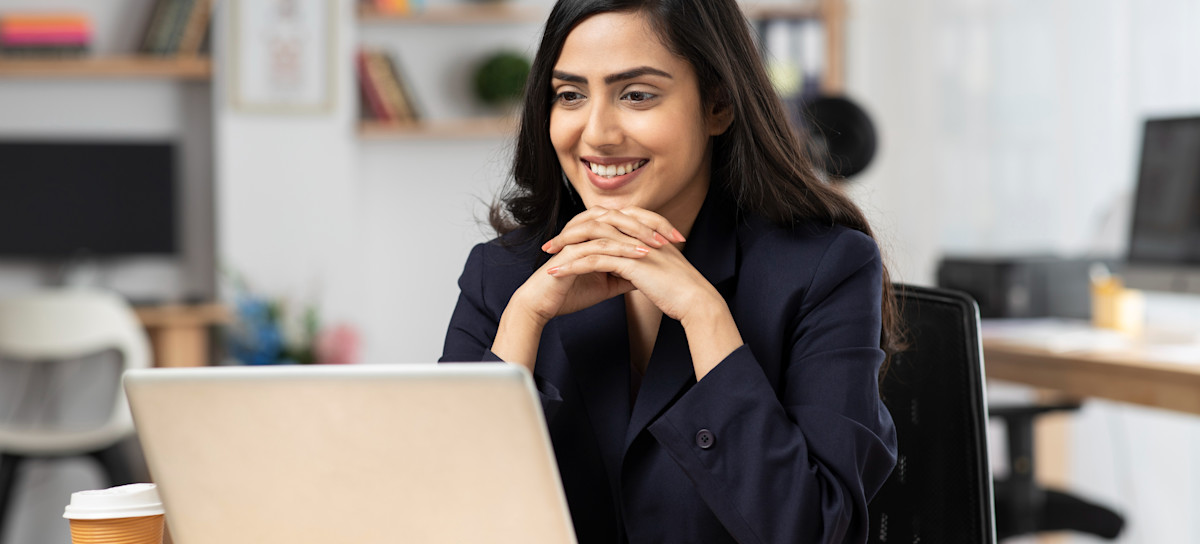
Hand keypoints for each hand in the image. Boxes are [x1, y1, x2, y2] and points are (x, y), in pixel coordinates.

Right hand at [510, 207, 681, 325]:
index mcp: (597, 231)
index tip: (679, 239)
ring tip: (659, 245)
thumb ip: (629, 274)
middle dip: (652, 224)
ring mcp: (577, 236)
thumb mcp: (609, 283)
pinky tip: (639, 255)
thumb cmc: (572, 291)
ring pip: (612, 224)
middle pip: (624, 214)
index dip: (656, 226)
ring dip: (637, 233)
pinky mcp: (570, 249)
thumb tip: (653, 274)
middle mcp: (587, 227)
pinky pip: (599, 243)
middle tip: (674, 237)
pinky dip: (621, 248)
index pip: (631, 220)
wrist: (544, 304)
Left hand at [544, 207, 745, 378]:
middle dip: (569, 235)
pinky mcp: (631, 262)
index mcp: (645, 231)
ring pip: (591, 241)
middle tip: (550, 245)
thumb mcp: (658, 270)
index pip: (607, 223)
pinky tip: (558, 273)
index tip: (566, 241)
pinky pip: (594, 260)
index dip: (584, 230)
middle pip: (595, 226)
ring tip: (547, 260)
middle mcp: (639, 233)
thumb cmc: (680, 290)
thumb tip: (630, 266)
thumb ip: (644, 261)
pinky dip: (573, 266)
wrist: (696, 302)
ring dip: (566, 250)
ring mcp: (635, 245)